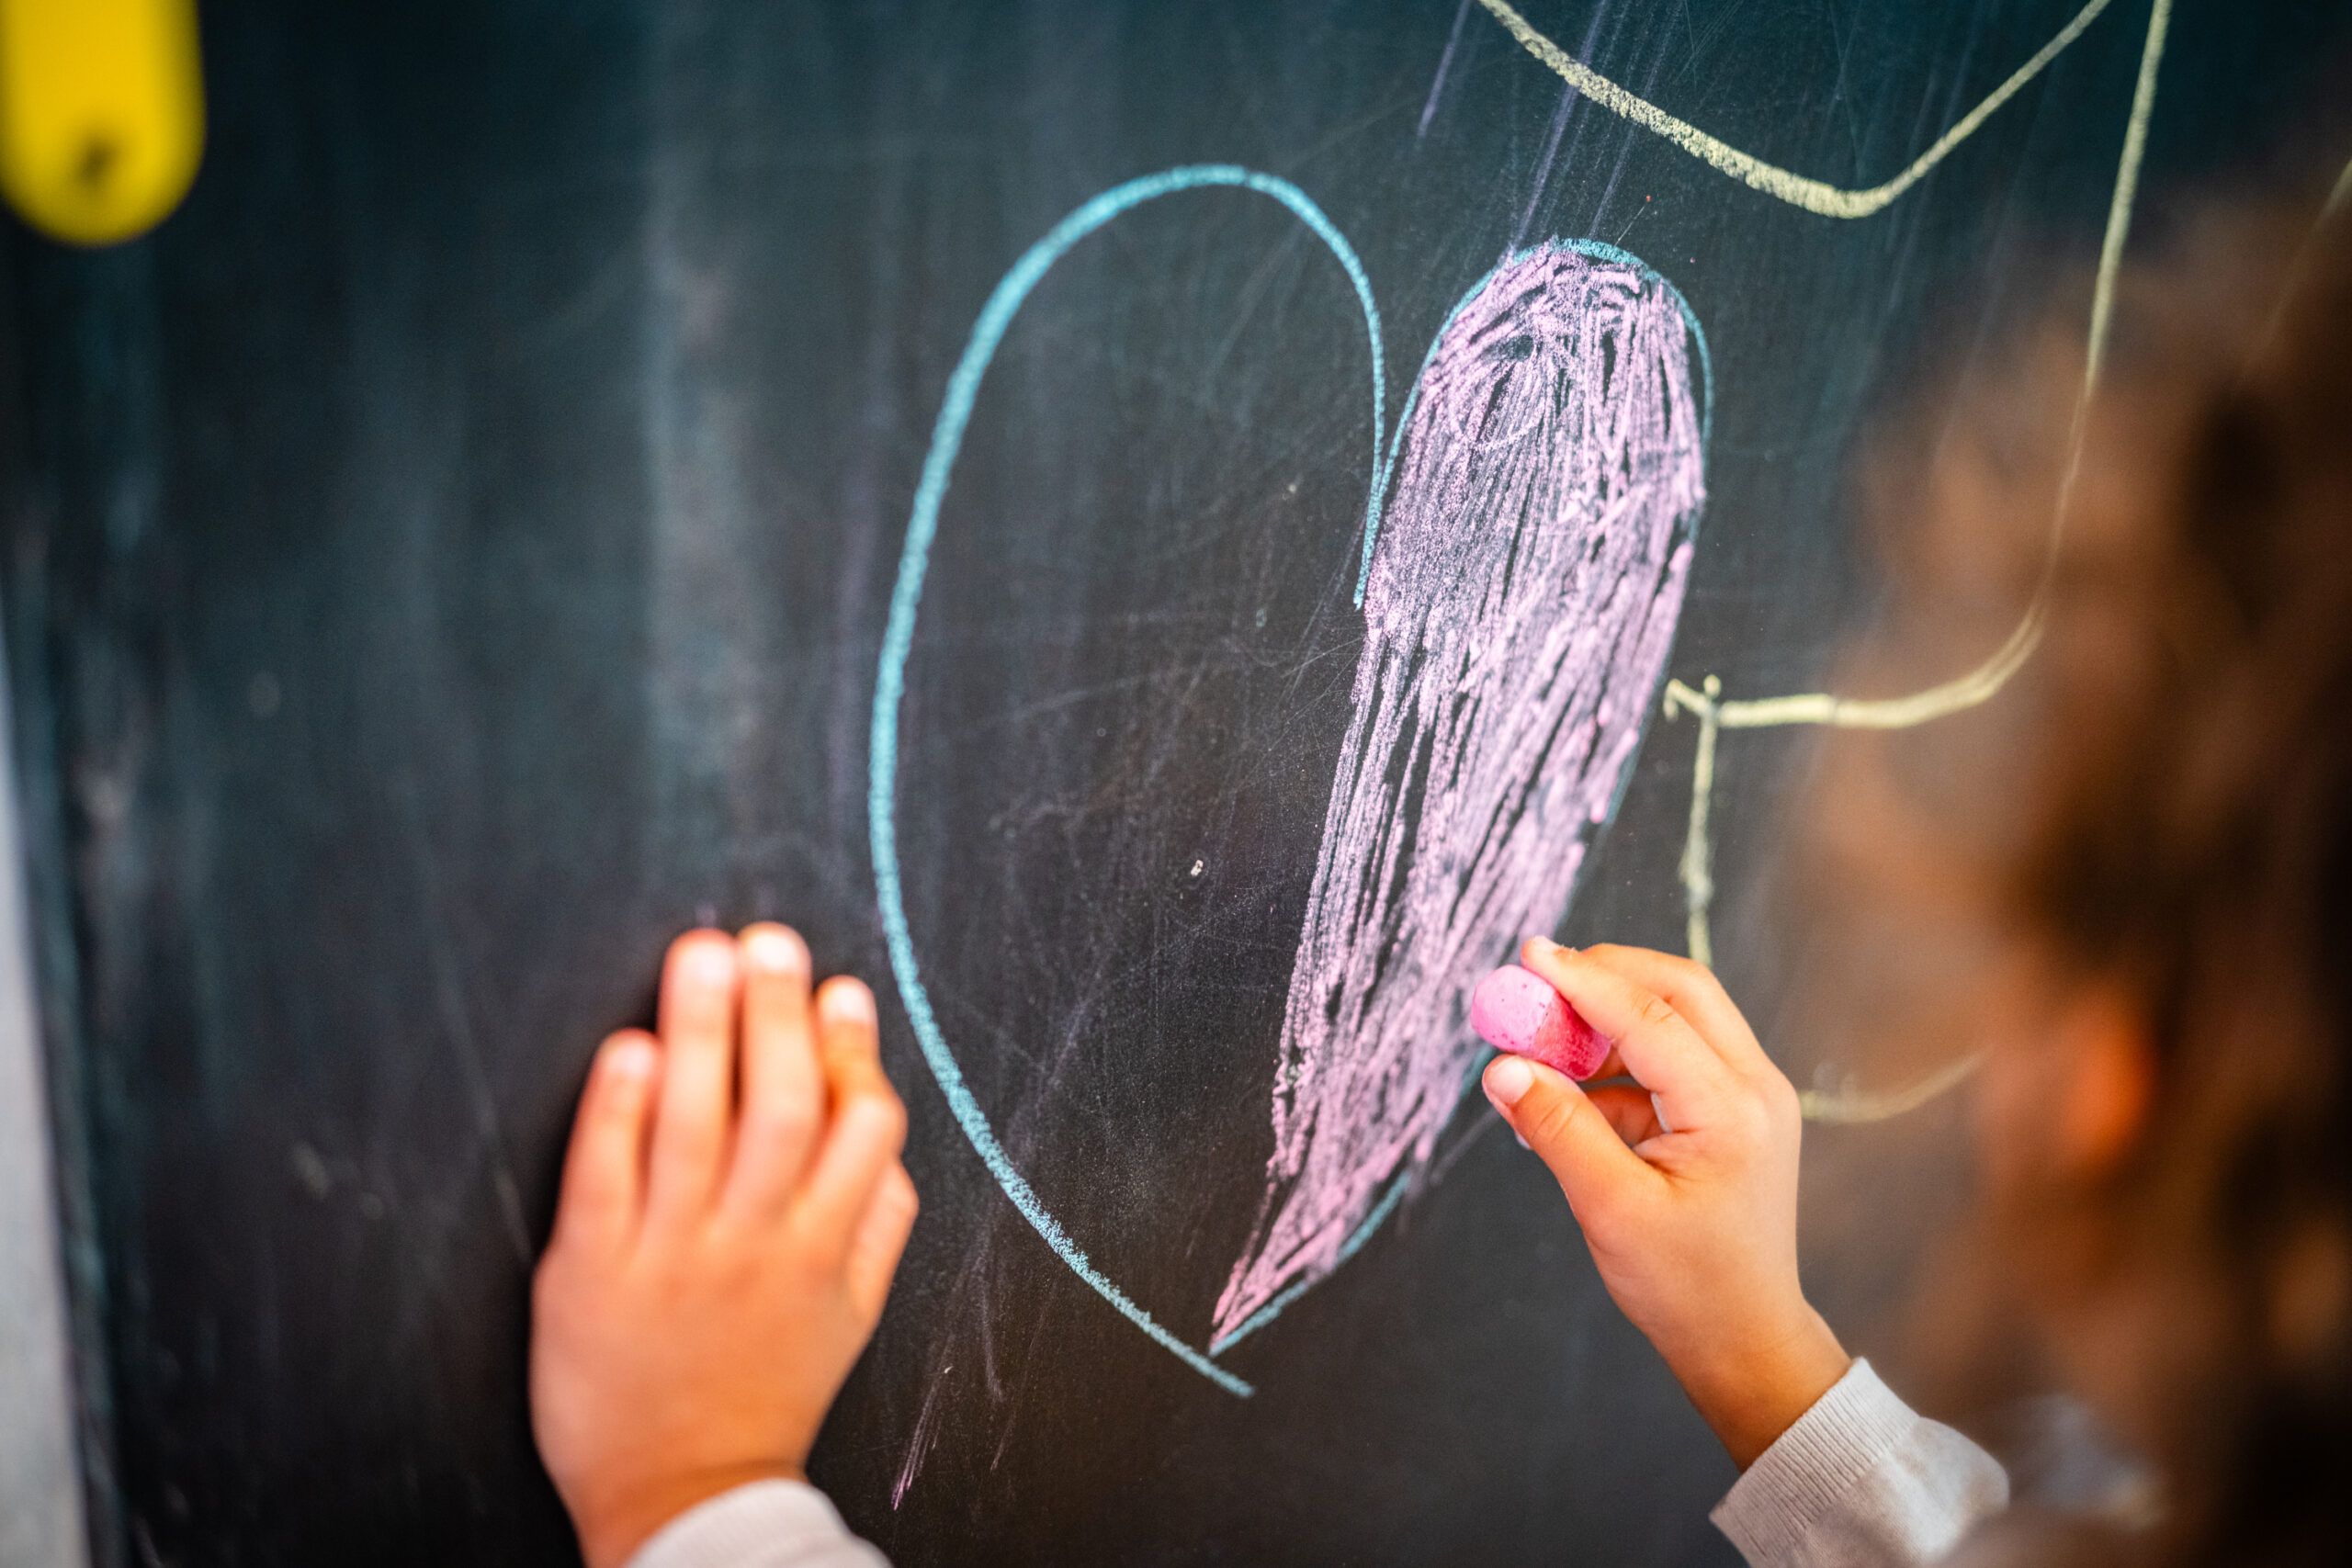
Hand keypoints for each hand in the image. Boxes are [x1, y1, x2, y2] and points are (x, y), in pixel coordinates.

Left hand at [531, 926, 916, 1567]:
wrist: (682, 1497)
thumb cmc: (767, 1391)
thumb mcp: (851, 1315)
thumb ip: (877, 1221)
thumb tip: (886, 1131)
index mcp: (823, 1249)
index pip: (860, 1129)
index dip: (853, 1053)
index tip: (839, 991)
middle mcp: (755, 1243)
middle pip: (781, 1108)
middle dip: (778, 1017)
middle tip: (769, 943)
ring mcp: (672, 1254)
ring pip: (695, 1125)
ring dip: (702, 1032)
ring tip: (702, 956)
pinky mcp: (592, 1270)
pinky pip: (607, 1176)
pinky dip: (617, 1108)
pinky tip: (628, 1049)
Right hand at [1480, 939, 1846, 1468]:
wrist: (1745, 1341)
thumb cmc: (1686, 1287)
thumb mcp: (1610, 1210)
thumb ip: (1558, 1129)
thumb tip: (1502, 1068)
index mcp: (1732, 1110)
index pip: (1648, 1016)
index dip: (1582, 980)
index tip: (1528, 954)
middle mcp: (1755, 1088)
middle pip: (1678, 989)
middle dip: (1604, 976)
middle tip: (1536, 985)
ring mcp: (1751, 1096)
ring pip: (1678, 1016)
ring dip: (1607, 1020)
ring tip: (1540, 1050)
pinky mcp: (1734, 1111)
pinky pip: (1673, 1056)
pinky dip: (1619, 1060)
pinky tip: (1569, 1093)